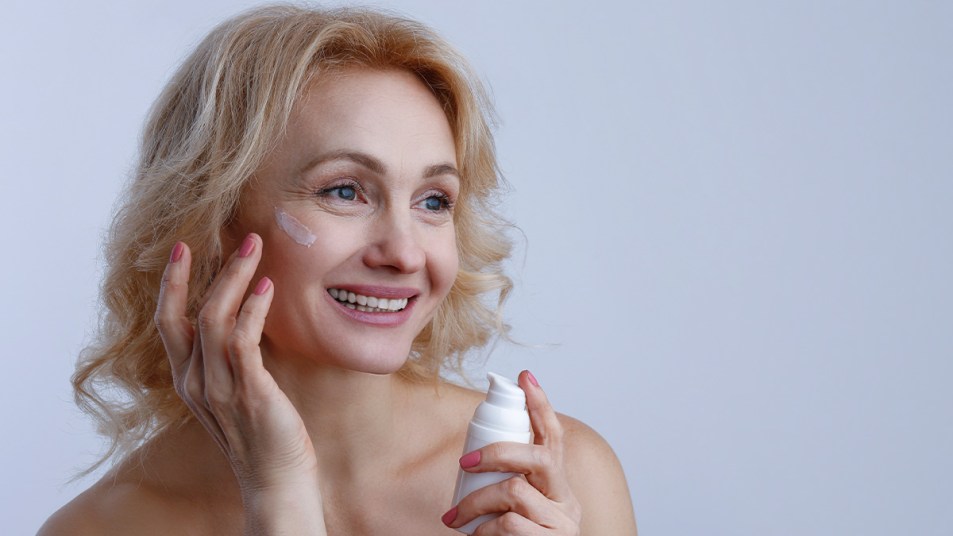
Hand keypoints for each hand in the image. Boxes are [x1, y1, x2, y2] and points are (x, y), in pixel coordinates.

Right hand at [155, 234, 324, 533]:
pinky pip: (243, 340)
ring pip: (214, 318)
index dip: (172, 284)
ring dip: (234, 278)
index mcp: (189, 379)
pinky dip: (254, 309)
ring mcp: (219, 388)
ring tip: (255, 249)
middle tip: (231, 236)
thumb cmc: (262, 433)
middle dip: (201, 270)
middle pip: (185, 314)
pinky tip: (267, 287)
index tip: (183, 249)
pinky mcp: (249, 391)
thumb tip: (243, 316)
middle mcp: (196, 381)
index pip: (169, 322)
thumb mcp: (235, 390)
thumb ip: (230, 359)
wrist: (276, 480)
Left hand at [442, 370, 582, 534]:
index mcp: (558, 485)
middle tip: (464, 460)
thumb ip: (507, 485)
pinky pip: (509, 526)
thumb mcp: (514, 510)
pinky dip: (484, 531)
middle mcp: (567, 501)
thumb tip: (473, 454)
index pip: (554, 436)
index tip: (524, 375)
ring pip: (515, 492)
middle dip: (498, 451)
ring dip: (477, 503)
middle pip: (539, 456)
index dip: (540, 404)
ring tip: (456, 520)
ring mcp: (562, 524)